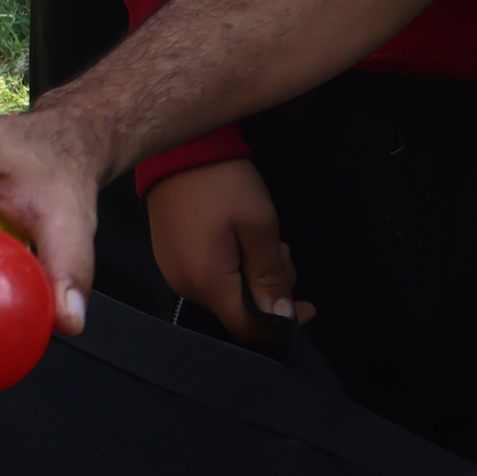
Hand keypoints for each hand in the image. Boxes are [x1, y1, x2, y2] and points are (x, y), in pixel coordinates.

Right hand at [146, 158, 307, 343]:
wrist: (180, 147)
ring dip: (250, 276)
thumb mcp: (259, 226)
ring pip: (224, 293)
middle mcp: (184, 285)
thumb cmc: (224, 183)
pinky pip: (208, 277)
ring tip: (261, 239)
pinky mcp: (169, 256)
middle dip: (269, 291)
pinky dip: (231, 268)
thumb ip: (271, 277)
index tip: (307, 306)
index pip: (248, 329)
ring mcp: (173, 270)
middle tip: (282, 251)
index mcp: (208, 283)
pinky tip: (239, 239)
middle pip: (237, 310)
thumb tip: (282, 317)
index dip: (281, 324)